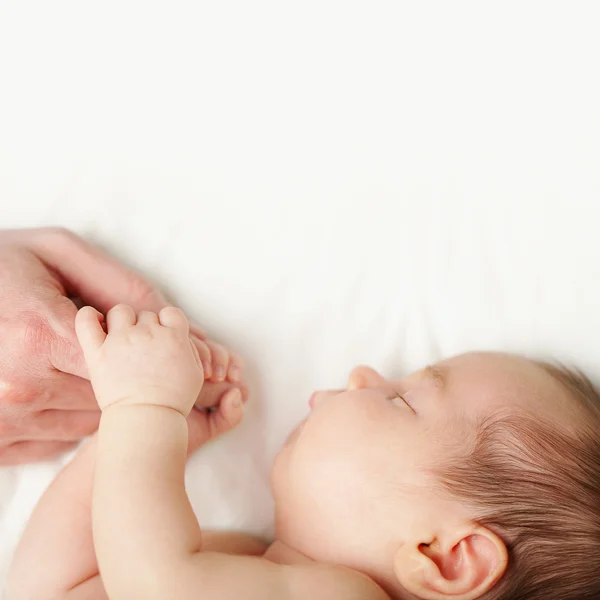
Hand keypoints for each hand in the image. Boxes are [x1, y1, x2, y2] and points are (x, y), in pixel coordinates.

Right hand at [0, 228, 244, 463]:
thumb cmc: (0, 265)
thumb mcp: (57, 252)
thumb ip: (116, 281)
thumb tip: (169, 313)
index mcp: (38, 336)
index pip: (130, 365)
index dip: (172, 366)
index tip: (217, 371)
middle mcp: (21, 384)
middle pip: (115, 398)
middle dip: (158, 390)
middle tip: (204, 382)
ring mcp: (5, 417)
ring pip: (91, 423)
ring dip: (123, 409)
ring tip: (152, 391)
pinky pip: (58, 441)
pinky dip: (81, 423)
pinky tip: (95, 403)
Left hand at [76, 305, 203, 414]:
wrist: (148, 419)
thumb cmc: (173, 401)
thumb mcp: (195, 373)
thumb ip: (189, 348)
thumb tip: (179, 336)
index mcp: (173, 336)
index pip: (171, 313)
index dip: (168, 323)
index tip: (165, 337)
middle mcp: (147, 333)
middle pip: (146, 315)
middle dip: (146, 329)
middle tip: (144, 349)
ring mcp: (121, 340)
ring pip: (120, 312)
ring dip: (122, 321)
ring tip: (122, 338)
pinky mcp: (98, 352)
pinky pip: (86, 321)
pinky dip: (88, 316)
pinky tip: (94, 320)